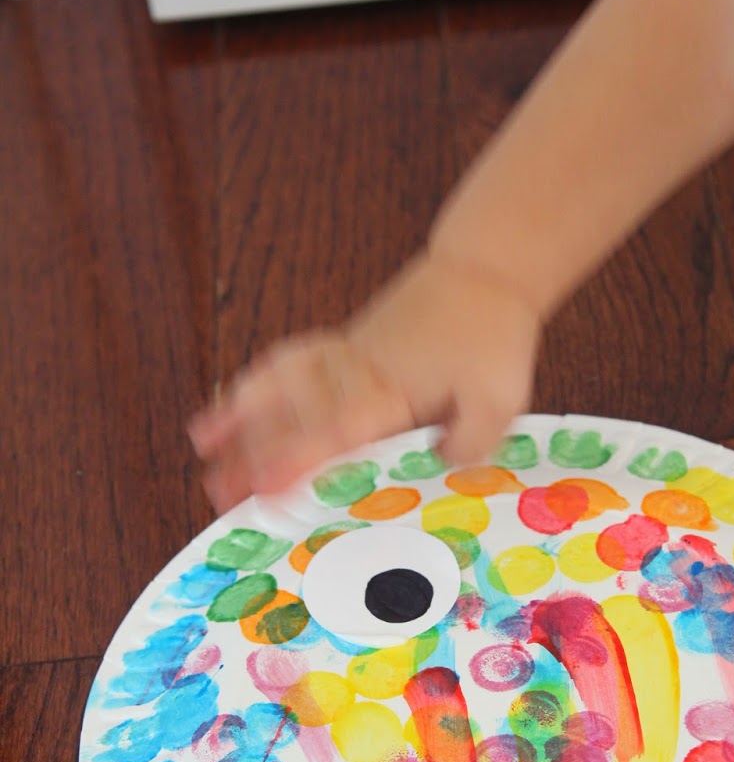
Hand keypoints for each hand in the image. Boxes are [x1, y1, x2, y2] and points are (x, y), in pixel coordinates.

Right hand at [188, 251, 539, 512]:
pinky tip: (235, 398)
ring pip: (280, 384)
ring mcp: (345, 355)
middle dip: (250, 453)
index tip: (263, 488)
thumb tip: (437, 469)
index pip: (334, 433)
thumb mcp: (500, 401)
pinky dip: (258, 379)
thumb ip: (469, 443)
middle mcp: (357, 373)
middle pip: (293, 415)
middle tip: (217, 490)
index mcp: (391, 392)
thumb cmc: (491, 336)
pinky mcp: (344, 345)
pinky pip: (290, 360)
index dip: (295, 461)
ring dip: (239, 413)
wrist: (483, 271)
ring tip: (203, 442)